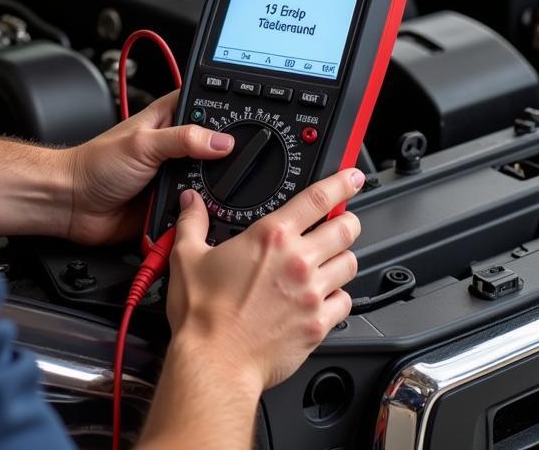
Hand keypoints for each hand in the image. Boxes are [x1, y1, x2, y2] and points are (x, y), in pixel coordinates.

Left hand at [64, 91, 234, 244]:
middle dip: (223, 160)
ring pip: (209, 183)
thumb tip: (222, 141)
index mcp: (168, 120)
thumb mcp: (143, 143)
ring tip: (209, 192)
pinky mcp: (172, 204)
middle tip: (229, 166)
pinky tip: (200, 215)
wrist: (73, 205)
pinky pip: (196, 211)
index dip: (226, 112)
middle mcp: (174, 147)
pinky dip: (199, 214)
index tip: (246, 123)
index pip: (207, 106)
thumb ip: (184, 139)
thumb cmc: (96, 164)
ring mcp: (174, 176)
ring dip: (210, 191)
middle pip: (215, 150)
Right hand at [166, 169, 363, 390]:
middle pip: (346, 229)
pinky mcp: (319, 325)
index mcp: (270, 237)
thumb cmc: (203, 314)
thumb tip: (191, 203)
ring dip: (342, 257)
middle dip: (346, 220)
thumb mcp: (187, 256)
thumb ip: (193, 223)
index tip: (351, 177)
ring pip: (350, 264)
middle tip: (339, 221)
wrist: (215, 362)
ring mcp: (312, 294)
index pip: (317, 199)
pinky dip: (339, 296)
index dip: (340, 183)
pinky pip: (345, 303)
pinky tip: (324, 296)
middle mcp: (298, 261)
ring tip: (329, 260)